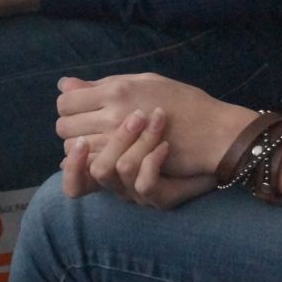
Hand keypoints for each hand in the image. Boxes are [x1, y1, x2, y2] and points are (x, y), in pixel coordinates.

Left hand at [55, 73, 254, 178]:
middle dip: (72, 129)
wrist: (212, 132)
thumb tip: (64, 84)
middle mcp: (113, 114)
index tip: (81, 111)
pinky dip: (91, 165)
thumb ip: (103, 83)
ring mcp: (119, 143)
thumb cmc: (183, 101)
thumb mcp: (145, 81)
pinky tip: (104, 159)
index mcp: (117, 90)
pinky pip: (91, 168)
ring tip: (98, 144)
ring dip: (80, 149)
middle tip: (88, 129)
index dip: (69, 107)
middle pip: (65, 127)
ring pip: (75, 150)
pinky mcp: (127, 165)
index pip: (66, 101)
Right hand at [60, 107, 215, 208]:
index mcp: (109, 162)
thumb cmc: (174, 118)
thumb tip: (63, 85)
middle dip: (108, 140)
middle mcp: (120, 183)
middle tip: (133, 114)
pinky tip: (165, 145)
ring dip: (134, 143)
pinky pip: (146, 186)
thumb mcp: (134, 99)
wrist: (217, 141)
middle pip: (95, 169)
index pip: (74, 176)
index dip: (72, 157)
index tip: (82, 128)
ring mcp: (140, 192)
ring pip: (117, 173)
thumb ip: (99, 96)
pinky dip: (153, 163)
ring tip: (155, 119)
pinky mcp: (163, 197)